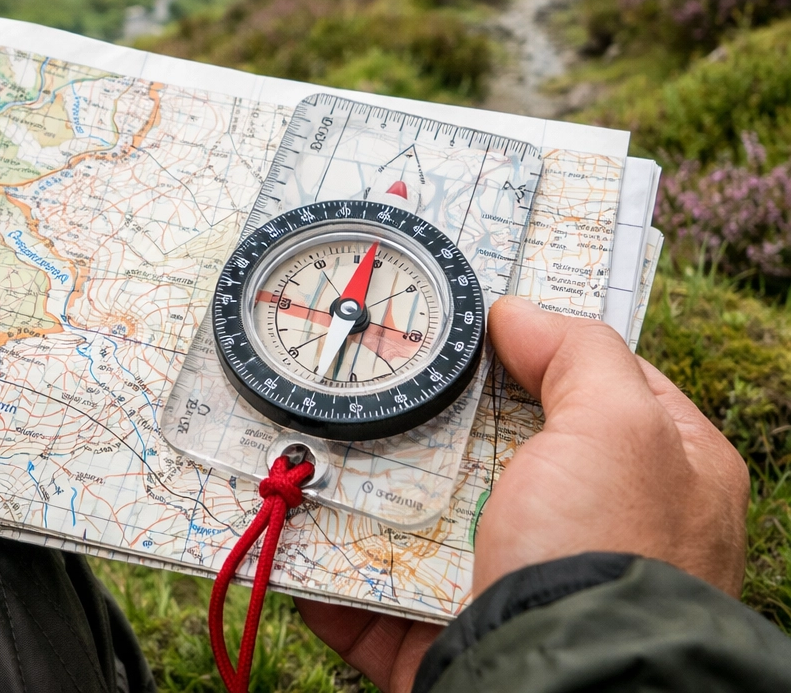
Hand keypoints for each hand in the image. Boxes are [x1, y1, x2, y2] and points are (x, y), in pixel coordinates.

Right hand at [297, 297, 748, 690]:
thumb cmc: (607, 558)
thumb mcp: (619, 430)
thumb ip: (577, 353)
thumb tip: (516, 313)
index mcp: (652, 477)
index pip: (594, 384)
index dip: (535, 343)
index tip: (469, 320)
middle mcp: (586, 531)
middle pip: (491, 445)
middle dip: (429, 413)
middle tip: (373, 368)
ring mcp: (512, 583)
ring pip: (423, 513)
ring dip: (364, 485)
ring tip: (308, 438)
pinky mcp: (446, 633)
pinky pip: (375, 589)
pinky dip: (332, 562)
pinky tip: (294, 520)